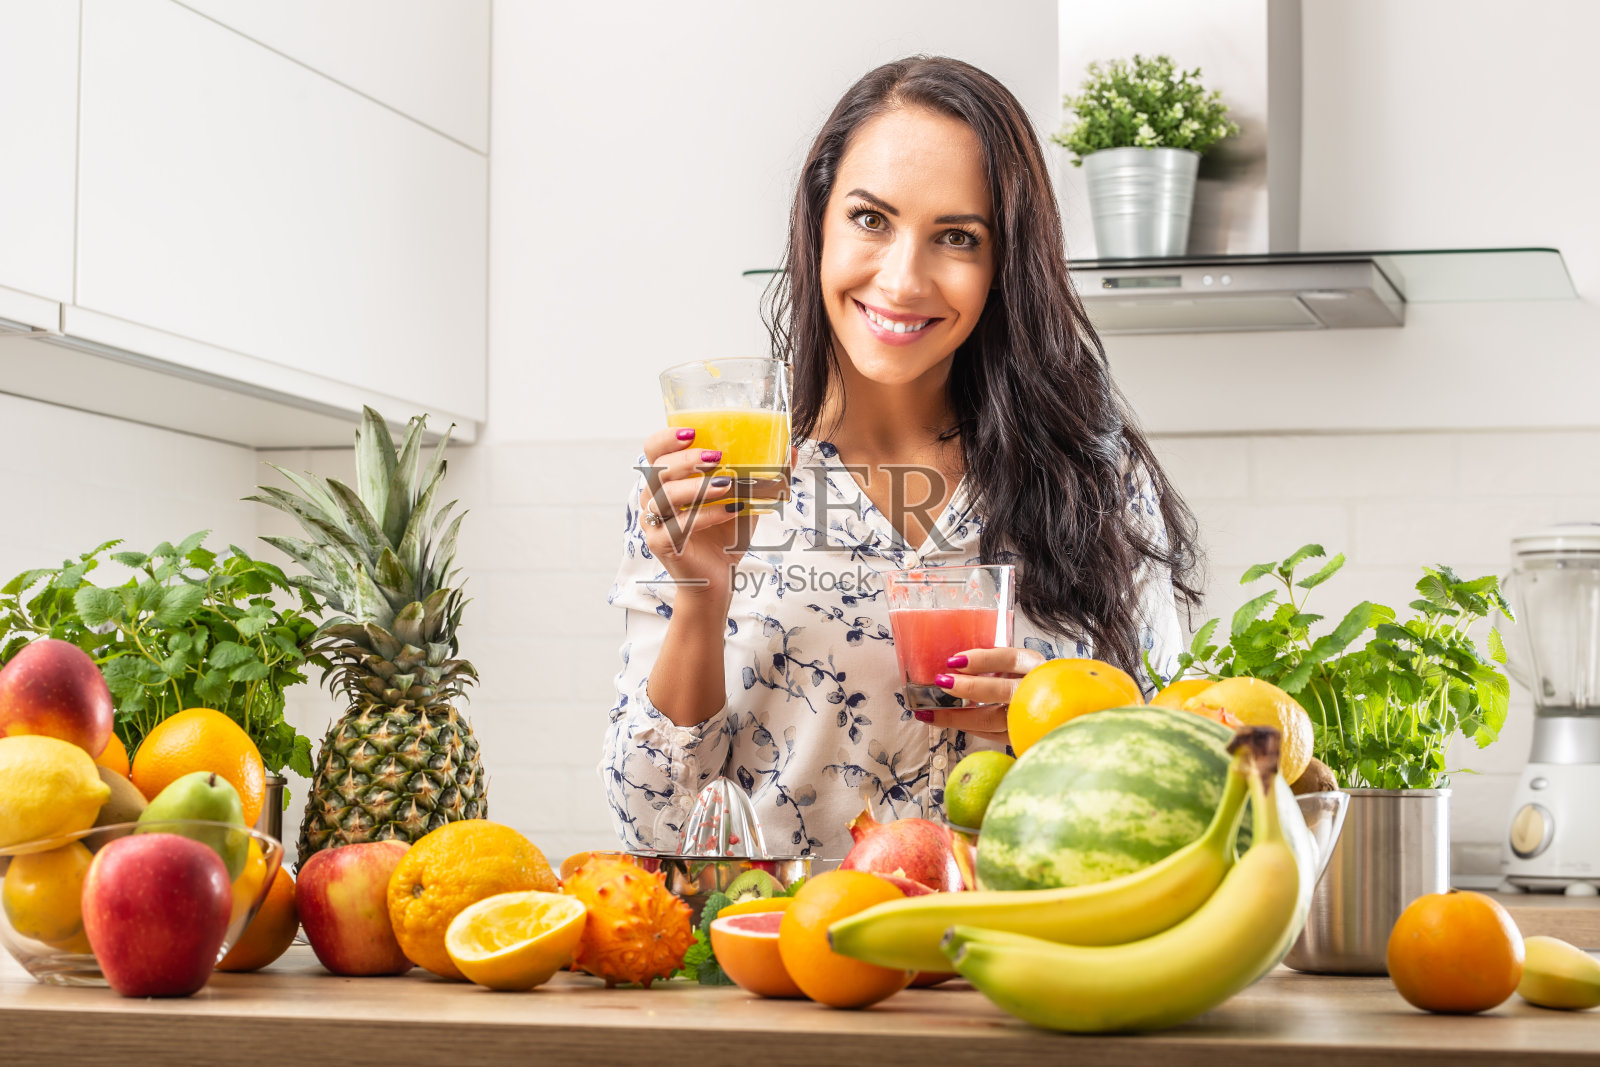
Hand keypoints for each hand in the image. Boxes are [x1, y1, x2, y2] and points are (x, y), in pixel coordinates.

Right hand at [638, 427, 756, 607]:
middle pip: (656, 470)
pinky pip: (679, 526)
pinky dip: (707, 515)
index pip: (653, 451)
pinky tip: (731, 510)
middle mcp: (653, 499)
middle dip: (686, 459)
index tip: (694, 431)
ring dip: (696, 487)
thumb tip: (792, 451)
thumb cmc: (725, 535)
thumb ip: (761, 476)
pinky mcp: (661, 545)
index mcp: (666, 482)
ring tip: (727, 484)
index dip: (667, 438)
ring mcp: (653, 523)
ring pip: (664, 496)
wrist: (718, 578)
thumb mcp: (744, 500)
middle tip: (716, 457)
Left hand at [912, 646, 1046, 745]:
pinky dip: (972, 728)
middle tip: (942, 682)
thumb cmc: (1037, 683)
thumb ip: (997, 664)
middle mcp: (1038, 691)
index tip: (954, 660)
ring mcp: (1033, 718)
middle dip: (968, 688)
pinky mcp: (1025, 738)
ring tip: (931, 713)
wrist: (1066, 711)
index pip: (1010, 659)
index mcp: (1037, 667)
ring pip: (992, 720)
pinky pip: (994, 735)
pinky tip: (953, 723)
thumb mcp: (1021, 665)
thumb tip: (956, 663)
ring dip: (959, 717)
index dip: (982, 659)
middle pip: (1002, 691)